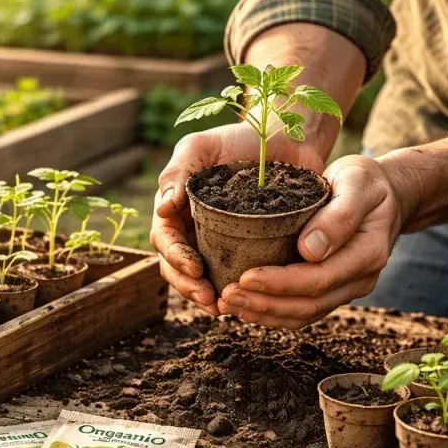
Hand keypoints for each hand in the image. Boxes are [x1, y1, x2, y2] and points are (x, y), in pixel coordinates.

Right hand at [150, 123, 329, 315]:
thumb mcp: (202, 146)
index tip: (195, 270)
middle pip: (177, 267)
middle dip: (188, 287)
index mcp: (175, 208)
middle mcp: (191, 229)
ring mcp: (216, 243)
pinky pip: (233, 277)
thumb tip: (162, 209)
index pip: (165, 240)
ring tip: (222, 309)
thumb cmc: (238, 138)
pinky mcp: (245, 251)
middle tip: (209, 299)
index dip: (175, 258)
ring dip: (205, 297)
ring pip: (200, 279)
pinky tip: (246, 303)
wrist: (285, 140)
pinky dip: (235, 292)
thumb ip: (178, 171)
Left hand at [218, 154, 403, 328]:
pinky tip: (244, 306)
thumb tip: (310, 250)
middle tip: (226, 295)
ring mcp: (346, 288)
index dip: (281, 283)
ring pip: (302, 314)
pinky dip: (270, 313)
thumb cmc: (367, 182)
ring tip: (228, 303)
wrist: (385, 193)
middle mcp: (360, 279)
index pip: (320, 278)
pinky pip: (300, 311)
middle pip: (308, 305)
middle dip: (264, 304)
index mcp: (368, 253)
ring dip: (263, 314)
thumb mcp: (357, 182)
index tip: (245, 278)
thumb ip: (339, 214)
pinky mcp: (331, 290)